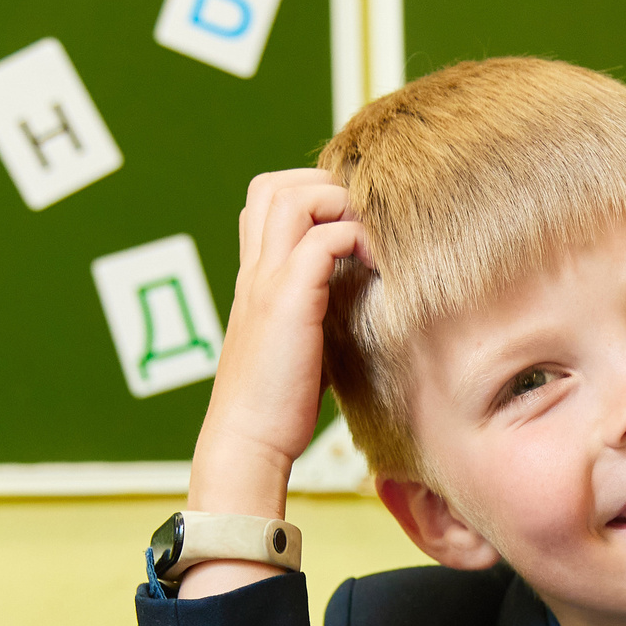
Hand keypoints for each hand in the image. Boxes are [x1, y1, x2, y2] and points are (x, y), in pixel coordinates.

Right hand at [179, 171, 373, 580]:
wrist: (247, 442)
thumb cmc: (278, 405)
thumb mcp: (300, 341)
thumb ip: (318, 308)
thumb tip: (364, 296)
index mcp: (255, 277)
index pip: (268, 200)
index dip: (313, 195)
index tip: (353, 227)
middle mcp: (255, 270)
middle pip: (275, 184)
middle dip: (327, 187)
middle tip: (364, 226)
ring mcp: (266, 282)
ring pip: (293, 197)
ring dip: (340, 206)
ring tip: (370, 242)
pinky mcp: (286, 301)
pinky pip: (322, 241)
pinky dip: (355, 241)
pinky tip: (378, 270)